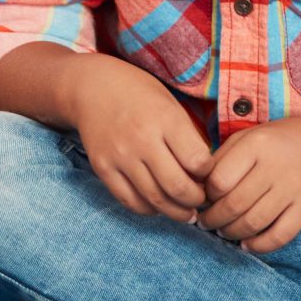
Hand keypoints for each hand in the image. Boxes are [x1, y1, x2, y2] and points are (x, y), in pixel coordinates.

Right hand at [68, 58, 209, 219]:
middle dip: (196, 200)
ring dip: (176, 213)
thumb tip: (204, 173)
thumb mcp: (169, 103)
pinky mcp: (102, 168)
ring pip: (155, 200)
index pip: (198, 162)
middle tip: (201, 200)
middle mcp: (142, 139)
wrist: (91, 87)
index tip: (207, 173)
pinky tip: (158, 206)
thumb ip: (187, 135)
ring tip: (185, 212)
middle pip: (178, 187)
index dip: (209, 173)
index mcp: (165, 118)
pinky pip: (129, 201)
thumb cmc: (138, 93)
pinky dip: (148, 210)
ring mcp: (120, 156)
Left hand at [198, 114, 300, 254]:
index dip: (205, 195)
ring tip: (224, 232)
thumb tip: (197, 188)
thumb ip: (223, 158)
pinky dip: (260, 246)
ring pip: (253, 223)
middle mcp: (274, 166)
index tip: (203, 199)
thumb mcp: (249, 137)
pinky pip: (280, 235)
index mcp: (256, 144)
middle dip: (213, 220)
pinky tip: (248, 244)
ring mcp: (294, 188)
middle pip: (233, 205)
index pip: (219, 180)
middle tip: (206, 222)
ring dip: (232, 234)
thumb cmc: (280, 141)